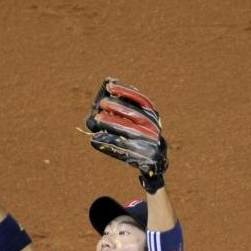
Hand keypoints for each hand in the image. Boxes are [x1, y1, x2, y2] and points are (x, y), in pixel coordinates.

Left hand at [85, 79, 167, 193]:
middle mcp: (155, 129)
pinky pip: (122, 148)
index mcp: (154, 117)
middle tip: (102, 103)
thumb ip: (124, 111)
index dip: (126, 92)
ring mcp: (151, 143)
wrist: (154, 163)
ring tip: (96, 119)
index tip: (110, 86)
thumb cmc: (140, 139)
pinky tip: (94, 140)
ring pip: (129, 130)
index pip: (142, 101)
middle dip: (117, 107)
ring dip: (111, 123)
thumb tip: (102, 100)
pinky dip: (108, 142)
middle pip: (135, 114)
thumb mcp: (138, 123)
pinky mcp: (144, 157)